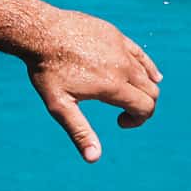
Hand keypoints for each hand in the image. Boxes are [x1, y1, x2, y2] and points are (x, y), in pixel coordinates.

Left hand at [21, 7, 161, 162]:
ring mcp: (121, 48)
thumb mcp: (60, 105)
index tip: (119, 122)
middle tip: (123, 111)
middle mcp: (123, 65)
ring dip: (143, 88)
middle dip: (143, 106)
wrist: (39, 31)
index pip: (145, 107)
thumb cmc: (47, 70)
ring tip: (127, 95)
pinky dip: (148, 68)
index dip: (138, 120)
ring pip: (147, 73)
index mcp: (113, 85)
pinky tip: (150, 75)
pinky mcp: (115, 35)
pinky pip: (140, 54)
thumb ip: (80, 131)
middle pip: (150, 91)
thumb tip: (94, 158)